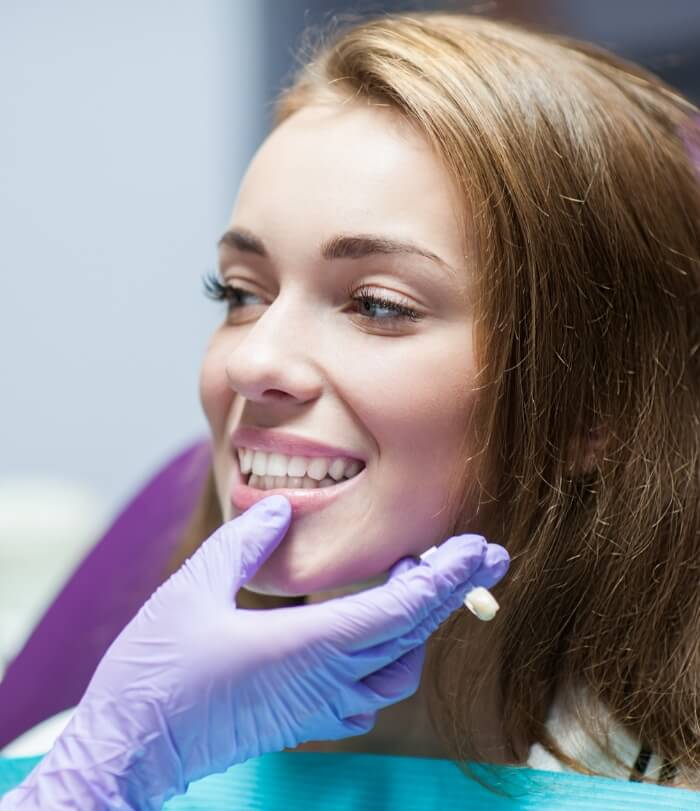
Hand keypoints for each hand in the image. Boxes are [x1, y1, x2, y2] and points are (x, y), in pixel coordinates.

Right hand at [1, 495, 508, 810]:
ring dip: (419, 625)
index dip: (444, 577)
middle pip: (411, 635)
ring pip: (398, 670)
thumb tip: (280, 508)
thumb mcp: (194, 588)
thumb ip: (244, 542)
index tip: (476, 550)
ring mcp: (317, 708)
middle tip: (480, 554)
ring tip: (417, 582)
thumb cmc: (156, 671)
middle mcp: (325, 681)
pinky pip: (369, 693)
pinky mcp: (303, 721)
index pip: (401, 610)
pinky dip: (389, 657)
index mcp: (308, 646)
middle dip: (451, 591)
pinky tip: (375, 635)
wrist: (129, 747)